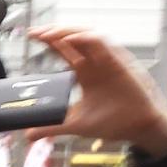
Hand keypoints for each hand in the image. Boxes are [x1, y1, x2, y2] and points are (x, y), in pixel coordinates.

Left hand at [29, 28, 166, 158]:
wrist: (138, 127)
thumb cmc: (113, 122)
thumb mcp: (75, 124)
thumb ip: (52, 126)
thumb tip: (28, 134)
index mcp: (85, 73)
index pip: (64, 50)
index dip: (49, 42)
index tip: (31, 36)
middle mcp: (95, 63)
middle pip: (73, 39)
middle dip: (54, 33)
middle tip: (35, 31)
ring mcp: (107, 61)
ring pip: (87, 36)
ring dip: (67, 31)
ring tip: (48, 33)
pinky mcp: (119, 62)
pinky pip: (103, 44)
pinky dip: (86, 39)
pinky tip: (70, 39)